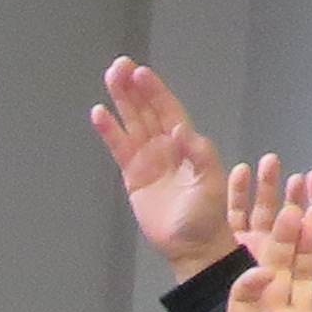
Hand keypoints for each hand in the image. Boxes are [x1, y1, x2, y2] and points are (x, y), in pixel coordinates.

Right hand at [86, 58, 228, 270]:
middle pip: (146, 111)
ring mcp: (148, 160)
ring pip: (132, 123)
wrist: (192, 246)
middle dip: (134, 88)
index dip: (154, 91)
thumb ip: (200, 155)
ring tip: (109, 78)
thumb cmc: (207, 216)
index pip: (168, 110)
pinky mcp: (133, 176)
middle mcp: (166, 146)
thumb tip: (181, 130)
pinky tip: (99, 114)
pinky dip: (110, 132)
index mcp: (186, 144)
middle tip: (119, 66)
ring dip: (121, 102)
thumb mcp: (212, 184)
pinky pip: (119, 148)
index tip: (140, 72)